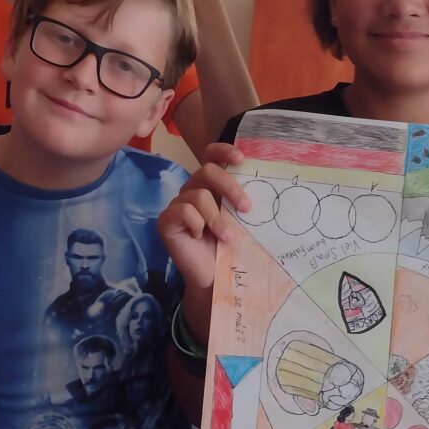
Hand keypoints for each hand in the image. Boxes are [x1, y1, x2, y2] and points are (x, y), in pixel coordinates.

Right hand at [157, 144, 248, 301]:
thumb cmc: (230, 248)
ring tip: (227, 237)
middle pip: (207, 171)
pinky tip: (200, 238)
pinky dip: (198, 224)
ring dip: (217, 218)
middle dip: (230, 187)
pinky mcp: (166, 221)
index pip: (211, 155)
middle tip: (246, 208)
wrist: (214, 278)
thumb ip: (242, 201)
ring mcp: (177, 205)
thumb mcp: (240, 221)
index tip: (241, 160)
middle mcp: (193, 189)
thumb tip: (262, 184)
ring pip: (198, 195)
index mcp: (211, 185)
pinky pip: (183, 211)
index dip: (224, 151)